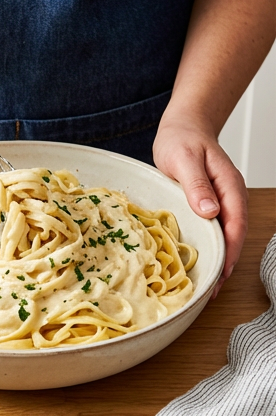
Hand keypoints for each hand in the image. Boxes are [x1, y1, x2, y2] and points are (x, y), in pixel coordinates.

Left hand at [153, 118, 247, 294]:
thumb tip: (211, 211)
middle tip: (210, 290)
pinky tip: (199, 256)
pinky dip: (209, 243)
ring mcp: (221, 200)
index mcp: (229, 187)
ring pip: (224, 233)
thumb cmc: (182, 138)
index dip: (229, 252)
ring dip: (218, 256)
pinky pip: (213, 226)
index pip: (235, 225)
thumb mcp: (184, 158)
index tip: (221, 274)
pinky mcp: (209, 201)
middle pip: (233, 235)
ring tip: (205, 282)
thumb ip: (197, 184)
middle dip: (225, 263)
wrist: (183, 125)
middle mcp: (230, 196)